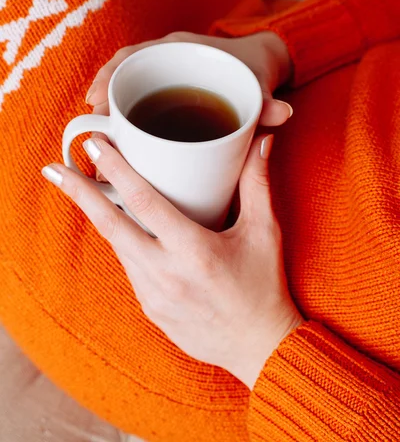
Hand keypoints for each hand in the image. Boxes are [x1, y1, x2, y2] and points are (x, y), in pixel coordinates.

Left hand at [42, 135, 302, 389]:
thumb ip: (257, 183)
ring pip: (116, 245)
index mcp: (194, 251)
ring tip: (80, 188)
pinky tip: (120, 225)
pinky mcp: (149, 307)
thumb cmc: (263, 287)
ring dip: (97, 215)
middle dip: (79, 193)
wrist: (258, 347)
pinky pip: (128, 266)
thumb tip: (261, 142)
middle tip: (54, 168)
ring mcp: (153, 294)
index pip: (144, 202)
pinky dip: (120, 241)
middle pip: (111, 225)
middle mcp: (166, 273)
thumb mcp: (264, 232)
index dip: (117, 169)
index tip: (95, 145)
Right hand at [86, 31, 292, 126]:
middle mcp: (167, 56)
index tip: (97, 100)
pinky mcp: (165, 87)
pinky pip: (136, 94)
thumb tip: (282, 114)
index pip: (136, 54)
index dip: (112, 74)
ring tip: (96, 139)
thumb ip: (267, 103)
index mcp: (182, 48)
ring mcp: (163, 71)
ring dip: (109, 106)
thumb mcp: (260, 87)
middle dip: (102, 95)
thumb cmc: (255, 72)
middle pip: (122, 70)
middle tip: (90, 128)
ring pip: (126, 83)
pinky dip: (123, 112)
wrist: (259, 62)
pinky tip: (117, 139)